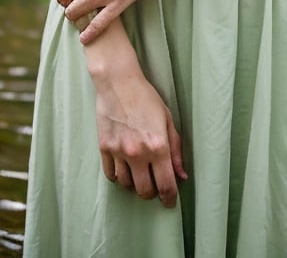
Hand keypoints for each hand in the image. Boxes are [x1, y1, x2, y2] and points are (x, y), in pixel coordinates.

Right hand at [95, 69, 187, 206]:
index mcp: (158, 146)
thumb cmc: (146, 98)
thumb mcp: (167, 120)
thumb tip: (181, 175)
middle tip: (154, 185)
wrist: (118, 82)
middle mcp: (138, 153)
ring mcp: (119, 152)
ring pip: (127, 185)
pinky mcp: (104, 148)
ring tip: (138, 173)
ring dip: (134, 184)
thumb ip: (175, 150)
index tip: (170, 203)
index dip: (170, 199)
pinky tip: (123, 168)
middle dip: (152, 192)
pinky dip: (118, 176)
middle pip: (145, 191)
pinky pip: (111, 175)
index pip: (166, 185)